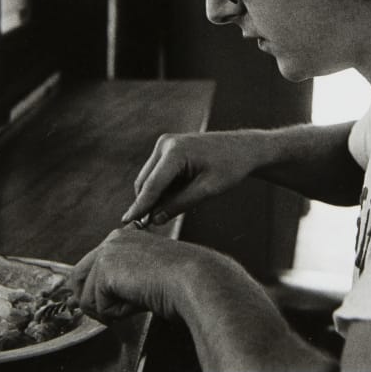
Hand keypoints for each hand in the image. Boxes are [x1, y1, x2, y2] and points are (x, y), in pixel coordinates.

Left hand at [67, 226, 204, 322]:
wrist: (195, 279)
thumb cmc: (181, 281)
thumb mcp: (144, 275)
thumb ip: (119, 280)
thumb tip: (95, 300)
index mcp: (124, 236)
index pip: (91, 266)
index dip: (91, 290)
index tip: (99, 304)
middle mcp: (113, 240)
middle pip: (77, 278)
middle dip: (89, 302)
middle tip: (110, 314)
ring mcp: (107, 252)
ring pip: (87, 297)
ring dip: (109, 310)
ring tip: (136, 302)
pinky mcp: (106, 269)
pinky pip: (99, 306)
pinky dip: (117, 313)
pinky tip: (138, 300)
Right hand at [121, 130, 267, 225]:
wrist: (244, 148)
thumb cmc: (230, 167)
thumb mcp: (208, 190)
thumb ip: (179, 204)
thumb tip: (154, 219)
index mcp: (175, 151)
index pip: (151, 185)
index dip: (139, 206)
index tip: (126, 223)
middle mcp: (165, 144)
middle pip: (145, 182)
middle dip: (147, 204)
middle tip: (151, 227)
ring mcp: (165, 145)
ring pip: (149, 179)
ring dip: (156, 197)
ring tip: (182, 204)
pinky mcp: (167, 150)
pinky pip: (157, 175)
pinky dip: (163, 189)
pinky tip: (183, 193)